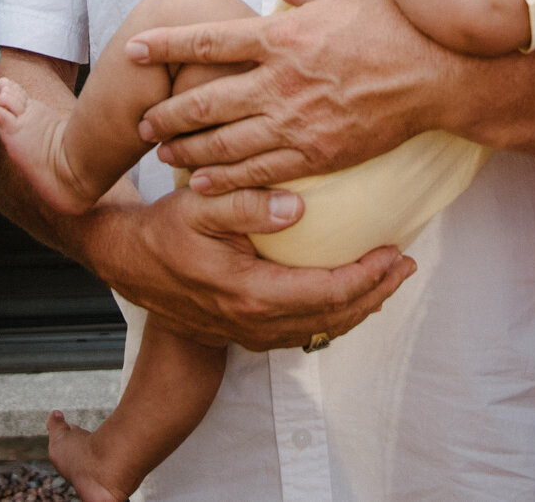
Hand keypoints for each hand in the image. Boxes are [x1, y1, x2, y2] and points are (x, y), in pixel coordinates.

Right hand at [92, 185, 415, 351]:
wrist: (128, 263)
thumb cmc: (164, 228)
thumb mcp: (198, 203)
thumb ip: (246, 203)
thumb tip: (298, 207)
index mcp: (248, 290)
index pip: (326, 292)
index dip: (367, 276)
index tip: (395, 251)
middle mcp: (252, 320)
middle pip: (333, 317)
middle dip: (376, 292)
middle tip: (406, 264)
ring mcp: (248, 331)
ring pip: (320, 331)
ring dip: (360, 307)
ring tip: (389, 279)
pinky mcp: (244, 331)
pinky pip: (302, 333)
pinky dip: (333, 317)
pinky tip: (348, 297)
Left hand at [127, 0, 465, 191]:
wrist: (437, 75)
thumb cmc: (394, 26)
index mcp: (283, 35)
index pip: (209, 40)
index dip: (166, 45)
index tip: (134, 50)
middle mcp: (281, 80)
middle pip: (205, 100)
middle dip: (166, 113)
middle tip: (141, 122)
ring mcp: (297, 122)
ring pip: (225, 143)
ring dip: (187, 150)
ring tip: (164, 154)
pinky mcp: (316, 154)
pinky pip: (259, 172)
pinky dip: (225, 179)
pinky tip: (203, 183)